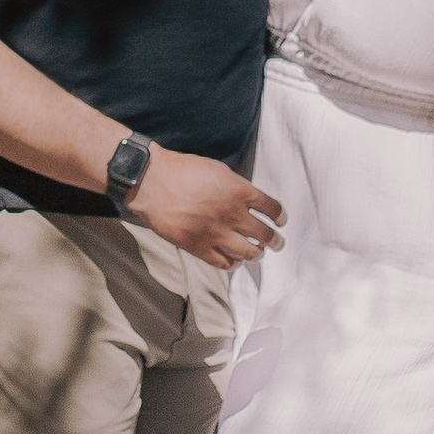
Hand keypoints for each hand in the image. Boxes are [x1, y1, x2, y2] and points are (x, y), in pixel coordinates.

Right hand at [131, 147, 284, 267]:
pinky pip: (224, 262)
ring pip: (248, 253)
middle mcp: (232, 214)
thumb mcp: (218, 171)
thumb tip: (249, 202)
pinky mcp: (198, 247)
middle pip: (265, 234)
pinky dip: (233, 263)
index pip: (272, 208)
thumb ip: (237, 188)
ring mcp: (216, 233)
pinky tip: (235, 261)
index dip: (280, 216)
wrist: (153, 182)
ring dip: (257, 254)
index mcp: (239, 191)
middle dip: (275, 241)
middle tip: (277, 243)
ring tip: (258, 254)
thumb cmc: (183, 170)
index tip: (281, 220)